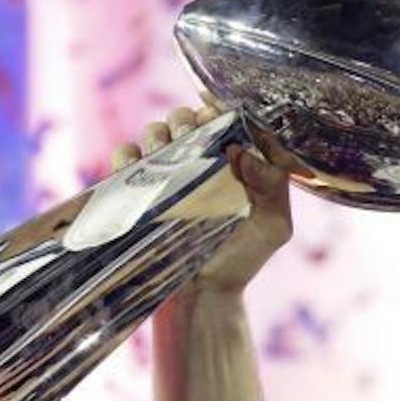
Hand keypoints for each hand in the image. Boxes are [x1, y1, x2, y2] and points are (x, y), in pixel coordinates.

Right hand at [110, 98, 293, 295]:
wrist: (203, 293)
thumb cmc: (243, 258)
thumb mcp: (273, 226)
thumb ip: (273, 187)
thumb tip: (242, 152)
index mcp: (234, 160)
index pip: (225, 118)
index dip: (219, 107)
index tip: (214, 109)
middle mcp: (199, 160)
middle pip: (186, 117)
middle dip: (187, 120)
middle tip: (193, 137)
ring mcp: (167, 172)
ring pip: (156, 131)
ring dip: (160, 134)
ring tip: (169, 156)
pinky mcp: (138, 188)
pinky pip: (126, 157)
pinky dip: (129, 155)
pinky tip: (141, 168)